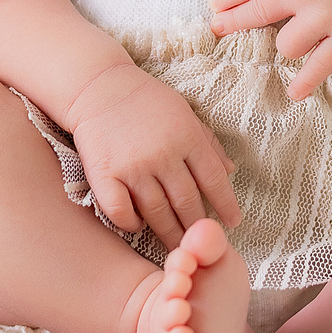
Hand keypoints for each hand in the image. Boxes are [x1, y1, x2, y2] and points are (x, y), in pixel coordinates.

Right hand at [66, 59, 241, 250]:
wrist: (98, 86)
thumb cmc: (146, 100)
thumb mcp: (184, 112)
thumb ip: (207, 142)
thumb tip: (231, 171)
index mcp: (186, 136)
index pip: (214, 179)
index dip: (226, 205)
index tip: (233, 223)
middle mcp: (162, 154)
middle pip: (187, 203)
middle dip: (197, 227)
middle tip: (202, 243)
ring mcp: (132, 166)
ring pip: (157, 214)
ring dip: (169, 233)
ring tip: (178, 246)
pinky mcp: (104, 174)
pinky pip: (121, 212)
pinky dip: (132, 224)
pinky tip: (139, 226)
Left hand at [208, 0, 331, 99]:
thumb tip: (226, 0)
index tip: (214, 8)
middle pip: (257, 12)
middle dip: (234, 23)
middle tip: (218, 29)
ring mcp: (327, 13)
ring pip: (285, 45)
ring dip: (284, 46)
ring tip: (295, 39)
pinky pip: (319, 65)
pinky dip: (305, 82)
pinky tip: (293, 92)